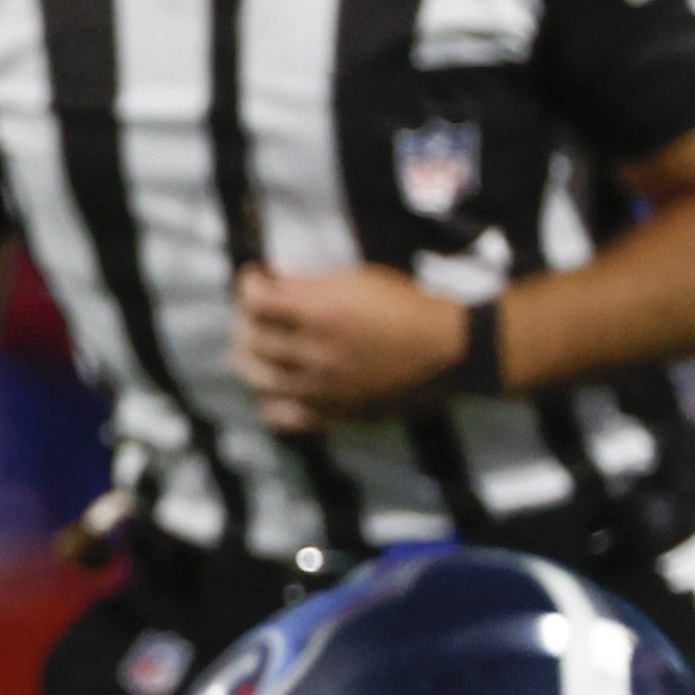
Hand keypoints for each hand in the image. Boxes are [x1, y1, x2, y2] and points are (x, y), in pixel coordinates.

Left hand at [229, 262, 477, 430]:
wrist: (449, 350)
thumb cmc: (409, 308)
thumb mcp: (361, 279)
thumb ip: (311, 282)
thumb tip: (274, 279)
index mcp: (321, 314)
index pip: (257, 301)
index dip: (248, 285)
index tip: (253, 278)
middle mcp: (315, 354)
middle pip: (250, 340)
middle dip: (245, 320)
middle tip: (253, 312)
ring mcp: (321, 390)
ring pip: (258, 379)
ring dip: (249, 358)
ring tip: (255, 347)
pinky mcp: (333, 415)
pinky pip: (281, 416)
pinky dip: (269, 400)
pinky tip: (273, 387)